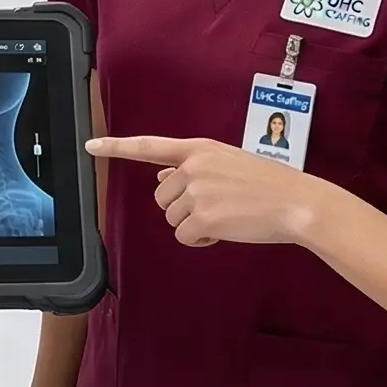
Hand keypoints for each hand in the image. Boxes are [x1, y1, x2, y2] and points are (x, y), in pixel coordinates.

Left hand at [87, 136, 322, 246]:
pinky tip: (225, 232)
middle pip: (162, 198)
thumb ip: (193, 169)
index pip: (150, 146)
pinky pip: (185, 237)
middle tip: (217, 208)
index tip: (91, 146)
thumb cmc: (268, 185)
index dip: (117, 147)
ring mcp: (196, 192)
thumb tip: (160, 181)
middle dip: (182, 208)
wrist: (295, 201)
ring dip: (194, 225)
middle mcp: (193, 167)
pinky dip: (201, 241)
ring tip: (226, 217)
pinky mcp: (203, 218)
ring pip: (172, 219)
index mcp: (199, 148)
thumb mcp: (227, 164)